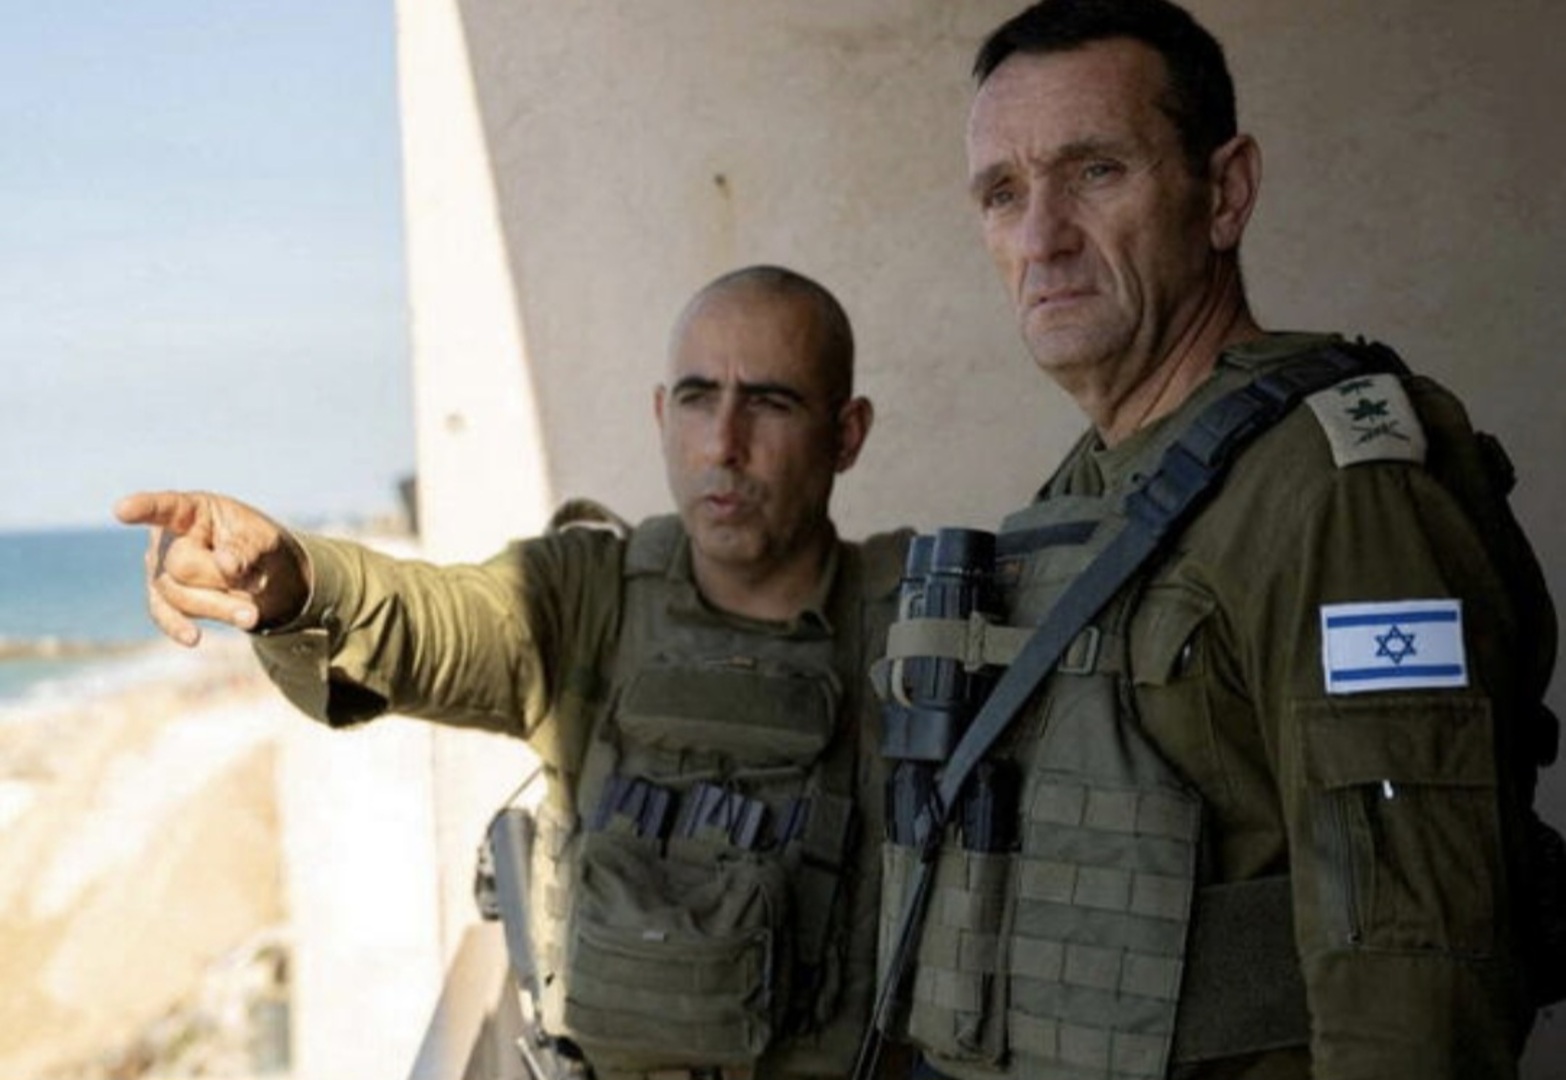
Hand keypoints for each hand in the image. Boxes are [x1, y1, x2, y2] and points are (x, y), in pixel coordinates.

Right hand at [113, 490, 310, 646]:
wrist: (263, 575)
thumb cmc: (258, 546)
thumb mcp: (264, 541)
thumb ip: (247, 549)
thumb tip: (226, 564)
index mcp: (192, 510)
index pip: (166, 507)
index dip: (145, 508)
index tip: (122, 510)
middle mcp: (167, 538)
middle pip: (181, 564)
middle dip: (219, 580)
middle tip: (258, 585)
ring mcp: (159, 570)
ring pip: (178, 595)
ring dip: (220, 607)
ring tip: (252, 615)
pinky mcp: (162, 599)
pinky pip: (164, 615)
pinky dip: (179, 627)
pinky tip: (193, 638)